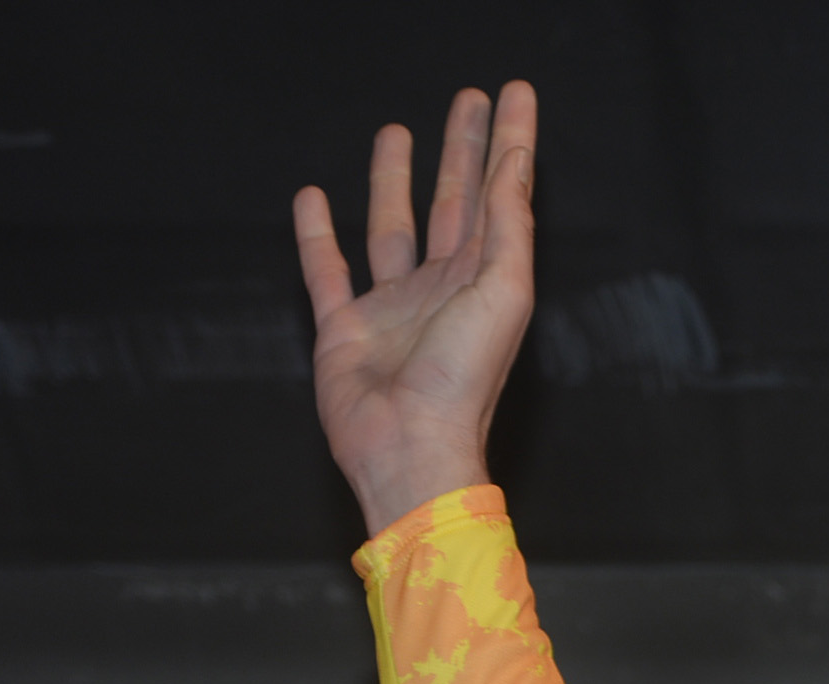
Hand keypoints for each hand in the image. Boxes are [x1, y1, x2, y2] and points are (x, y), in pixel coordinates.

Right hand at [294, 85, 540, 537]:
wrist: (408, 444)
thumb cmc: (462, 379)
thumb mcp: (502, 292)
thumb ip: (507, 225)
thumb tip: (515, 162)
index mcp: (485, 279)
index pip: (499, 195)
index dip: (507, 143)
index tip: (512, 95)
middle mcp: (442, 287)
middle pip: (453, 201)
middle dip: (460, 149)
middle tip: (465, 99)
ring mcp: (392, 307)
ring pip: (392, 226)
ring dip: (394, 179)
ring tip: (396, 131)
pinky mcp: (344, 328)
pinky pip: (327, 270)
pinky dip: (317, 235)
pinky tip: (313, 197)